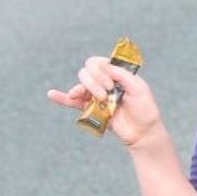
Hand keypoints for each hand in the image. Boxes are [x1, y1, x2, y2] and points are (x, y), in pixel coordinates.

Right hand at [46, 55, 167, 150]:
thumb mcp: (138, 88)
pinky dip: (61, 97)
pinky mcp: (90, 109)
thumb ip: (121, 74)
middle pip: (87, 71)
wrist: (142, 132)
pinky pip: (72, 102)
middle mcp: (104, 82)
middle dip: (94, 80)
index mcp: (115, 73)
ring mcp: (96, 95)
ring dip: (87, 89)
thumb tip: (103, 64)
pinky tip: (51, 94)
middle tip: (107, 92)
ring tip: (100, 99)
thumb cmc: (145, 109)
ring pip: (81, 84)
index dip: (100, 69)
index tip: (111, 83)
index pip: (98, 62)